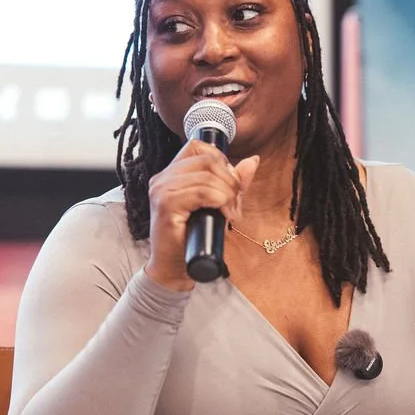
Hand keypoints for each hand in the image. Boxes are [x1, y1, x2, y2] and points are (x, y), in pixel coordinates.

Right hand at [145, 140, 258, 290]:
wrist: (174, 269)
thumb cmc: (194, 238)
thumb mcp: (219, 204)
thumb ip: (233, 182)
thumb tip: (253, 160)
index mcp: (170, 174)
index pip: (197, 146)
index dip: (220, 160)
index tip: (229, 183)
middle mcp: (162, 179)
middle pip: (206, 159)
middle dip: (229, 180)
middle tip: (234, 202)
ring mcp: (162, 191)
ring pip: (207, 176)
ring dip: (227, 194)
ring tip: (229, 213)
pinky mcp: (166, 206)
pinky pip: (202, 192)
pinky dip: (220, 202)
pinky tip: (223, 216)